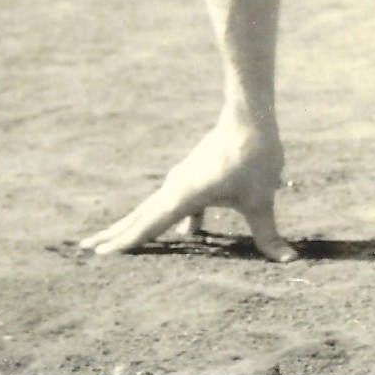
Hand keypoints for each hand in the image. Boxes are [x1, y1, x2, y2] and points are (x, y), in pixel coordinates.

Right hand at [80, 117, 296, 261]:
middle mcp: (176, 187)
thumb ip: (268, 233)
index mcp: (183, 196)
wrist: (251, 114)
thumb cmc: (253, 156)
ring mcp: (184, 178)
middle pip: (140, 216)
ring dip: (137, 224)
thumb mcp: (260, 199)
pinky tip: (189, 231)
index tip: (97, 255)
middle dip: (115, 234)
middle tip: (86, 249)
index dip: (124, 243)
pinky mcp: (196, 172)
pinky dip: (173, 217)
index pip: (148, 226)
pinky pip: (177, 200)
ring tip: (117, 239)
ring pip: (155, 207)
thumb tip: (288, 260)